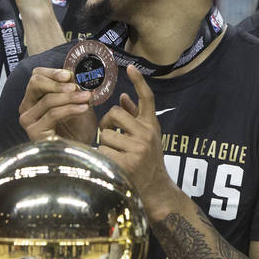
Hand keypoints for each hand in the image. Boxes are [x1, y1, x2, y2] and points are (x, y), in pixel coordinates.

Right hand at [19, 67, 96, 143]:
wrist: (81, 154)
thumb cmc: (78, 130)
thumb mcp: (77, 103)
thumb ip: (73, 89)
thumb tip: (72, 74)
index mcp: (34, 98)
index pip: (36, 76)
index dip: (52, 72)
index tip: (69, 75)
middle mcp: (27, 108)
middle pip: (36, 83)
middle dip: (58, 83)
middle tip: (76, 86)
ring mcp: (28, 121)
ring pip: (47, 99)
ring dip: (70, 97)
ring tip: (86, 97)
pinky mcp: (34, 132)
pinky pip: (52, 114)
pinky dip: (70, 108)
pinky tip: (83, 108)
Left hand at [96, 65, 174, 206]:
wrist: (157, 191)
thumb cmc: (149, 162)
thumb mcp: (147, 138)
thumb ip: (135, 118)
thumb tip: (123, 97)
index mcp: (151, 125)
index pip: (147, 98)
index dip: (139, 82)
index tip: (130, 67)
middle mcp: (147, 134)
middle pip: (114, 114)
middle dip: (106, 124)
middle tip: (109, 135)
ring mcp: (138, 149)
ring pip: (105, 135)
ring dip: (104, 145)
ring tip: (115, 156)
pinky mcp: (127, 163)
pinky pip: (102, 151)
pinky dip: (102, 158)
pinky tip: (111, 166)